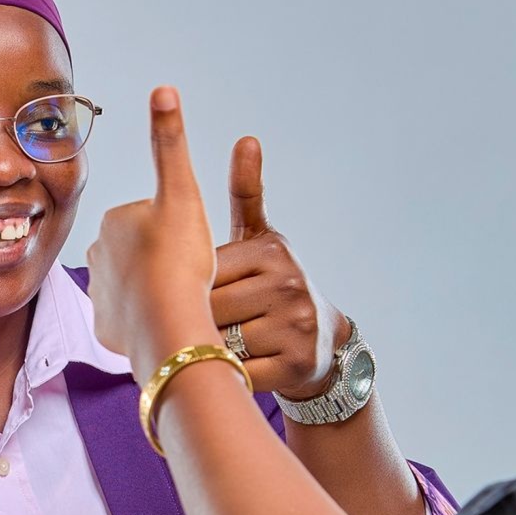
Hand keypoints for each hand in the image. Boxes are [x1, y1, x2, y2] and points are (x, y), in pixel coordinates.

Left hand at [88, 86, 218, 382]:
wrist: (168, 327)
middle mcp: (94, 255)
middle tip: (182, 276)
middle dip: (161, 263)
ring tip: (174, 301)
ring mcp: (98, 295)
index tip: (186, 248)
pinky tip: (161, 321)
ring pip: (134, 288)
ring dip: (152, 293)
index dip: (177, 233)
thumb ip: (170, 142)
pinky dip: (144, 321)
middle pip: (141, 254)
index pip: (152, 221)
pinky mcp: (105, 329)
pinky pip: (129, 321)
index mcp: (112, 220)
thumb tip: (163, 88)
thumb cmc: (179, 260)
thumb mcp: (182, 193)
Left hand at [211, 137, 348, 399]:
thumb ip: (247, 194)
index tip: (198, 296)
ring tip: (218, 346)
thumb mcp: (262, 240)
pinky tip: (231, 368)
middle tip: (202, 326)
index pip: (206, 271)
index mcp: (271, 251)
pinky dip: (227, 375)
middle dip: (198, 321)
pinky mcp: (296, 364)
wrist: (321, 344)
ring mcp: (296, 325)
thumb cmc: (273, 286)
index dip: (194, 289)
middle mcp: (289, 284)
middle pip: (210, 307)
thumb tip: (247, 139)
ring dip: (210, 349)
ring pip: (222, 341)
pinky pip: (237, 372)